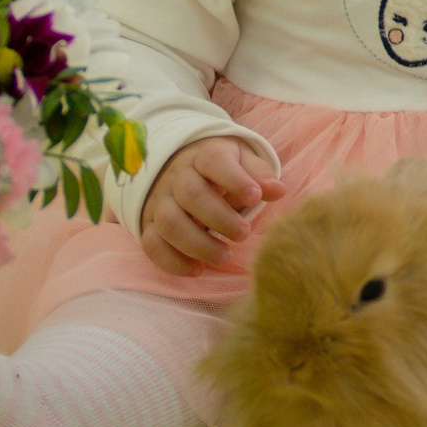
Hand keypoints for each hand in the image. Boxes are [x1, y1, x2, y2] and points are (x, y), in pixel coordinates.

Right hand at [139, 136, 288, 275]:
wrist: (180, 167)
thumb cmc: (222, 169)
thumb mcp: (242, 162)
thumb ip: (259, 175)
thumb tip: (278, 191)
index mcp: (203, 156)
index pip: (214, 161)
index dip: (234, 179)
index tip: (255, 196)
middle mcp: (177, 176)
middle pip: (191, 194)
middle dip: (219, 218)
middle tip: (244, 234)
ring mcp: (160, 200)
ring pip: (169, 222)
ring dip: (197, 243)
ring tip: (225, 255)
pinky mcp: (148, 223)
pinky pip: (151, 244)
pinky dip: (172, 261)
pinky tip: (198, 270)